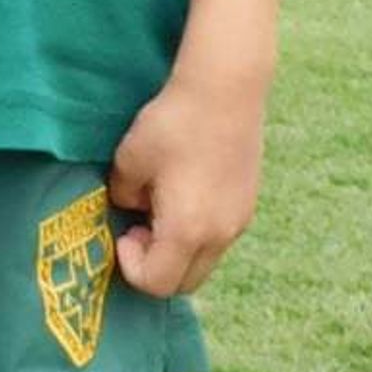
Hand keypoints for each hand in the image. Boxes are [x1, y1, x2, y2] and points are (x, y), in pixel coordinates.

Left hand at [107, 67, 267, 298]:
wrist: (225, 88)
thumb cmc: (172, 123)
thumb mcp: (129, 161)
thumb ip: (122, 196)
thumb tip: (130, 208)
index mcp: (188, 230)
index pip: (157, 283)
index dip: (131, 267)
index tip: (123, 233)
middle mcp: (220, 235)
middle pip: (185, 282)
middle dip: (155, 267)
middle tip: (139, 227)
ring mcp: (240, 220)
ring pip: (204, 261)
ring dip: (177, 250)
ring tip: (161, 207)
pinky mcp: (248, 203)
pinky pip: (218, 237)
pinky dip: (197, 233)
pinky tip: (185, 193)